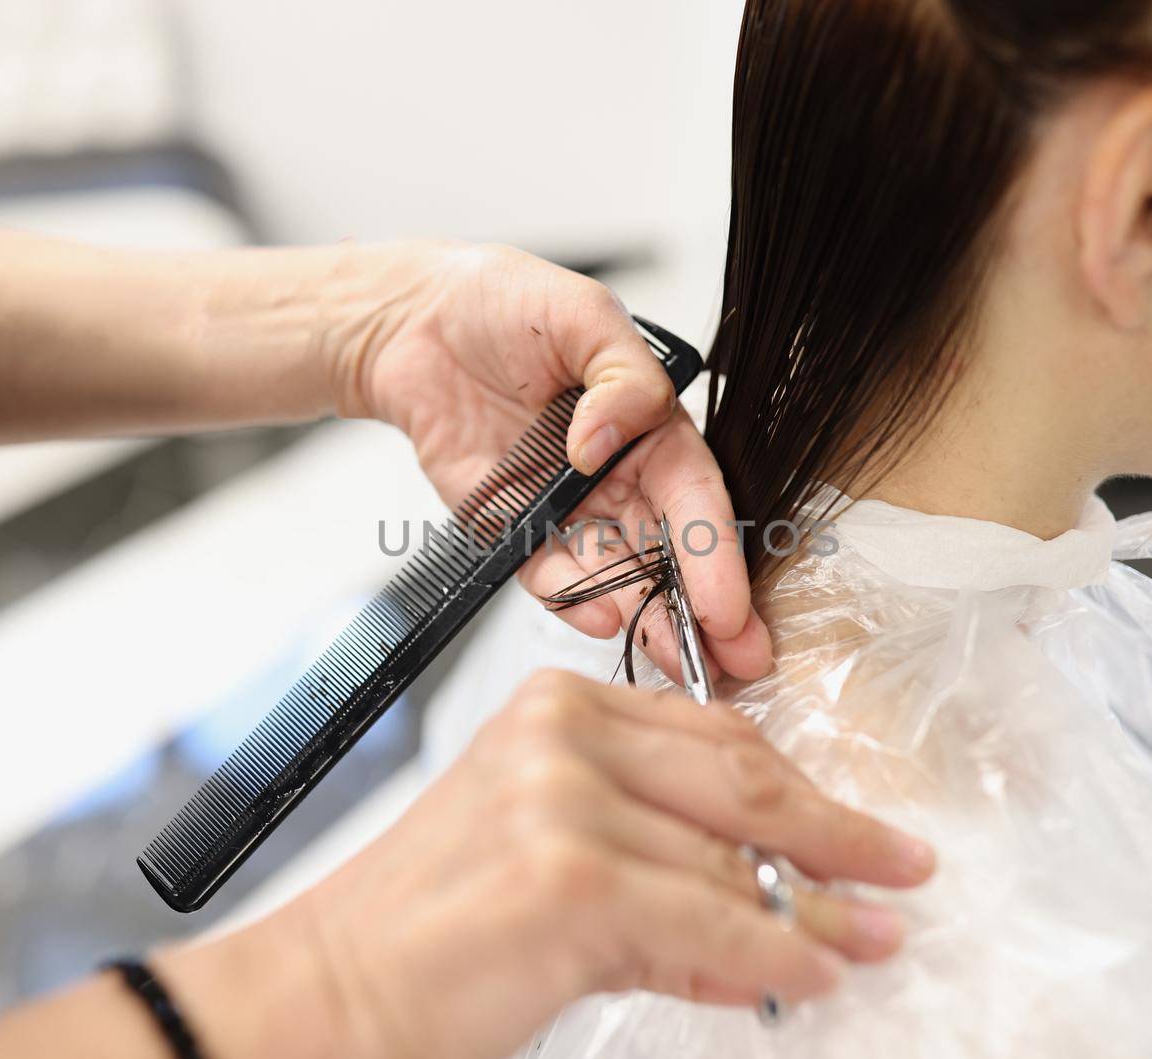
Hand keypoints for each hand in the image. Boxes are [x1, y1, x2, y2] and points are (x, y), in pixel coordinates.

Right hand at [289, 671, 935, 1058]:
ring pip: (731, 865)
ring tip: (864, 940)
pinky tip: (812, 974)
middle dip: (833, 834)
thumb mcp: (543, 852)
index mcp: (554, 711)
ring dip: (814, 914)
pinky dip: (776, 958)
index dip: (799, 789)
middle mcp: (560, 738)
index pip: (714, 737)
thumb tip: (768, 892)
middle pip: (741, 779)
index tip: (856, 826)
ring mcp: (564, 803)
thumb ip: (651, 852)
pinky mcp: (570, 881)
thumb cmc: (428, 933)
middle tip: (898, 869)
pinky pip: (714, 927)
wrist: (327, 995)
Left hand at [330, 241, 771, 682]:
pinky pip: (547, 574)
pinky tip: (603, 623)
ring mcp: (566, 508)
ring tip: (676, 662)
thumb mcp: (581, 314)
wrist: (414, 320)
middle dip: (704, 612)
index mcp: (648, 428)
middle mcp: (616, 476)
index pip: (695, 497)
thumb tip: (607, 440)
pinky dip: (574, 602)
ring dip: (649, 621)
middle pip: (670, 553)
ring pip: (618, 576)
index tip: (730, 603)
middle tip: (737, 662)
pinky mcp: (513, 528)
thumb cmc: (504, 303)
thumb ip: (620, 375)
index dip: (717, 553)